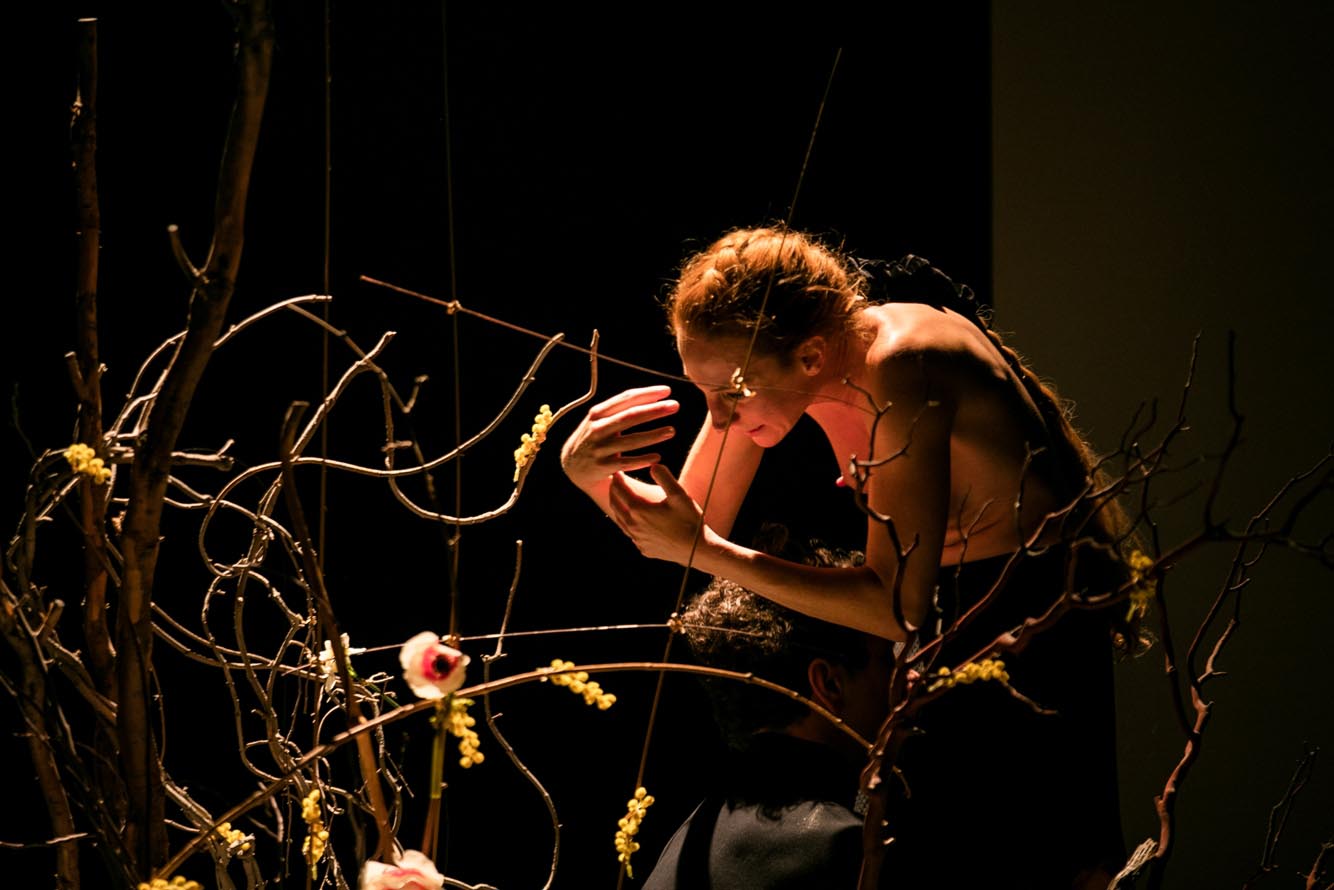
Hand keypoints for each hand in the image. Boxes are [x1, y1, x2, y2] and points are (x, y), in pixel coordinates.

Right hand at [560, 386, 678, 494]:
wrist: (573, 466)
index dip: (647, 393)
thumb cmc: (595, 437)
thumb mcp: (601, 419)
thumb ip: (621, 408)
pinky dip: (642, 459)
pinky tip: (658, 457)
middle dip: (654, 410)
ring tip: (672, 431)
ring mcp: (599, 448)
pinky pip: (626, 463)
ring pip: (630, 440)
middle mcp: (597, 429)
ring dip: (653, 435)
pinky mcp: (602, 467)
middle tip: (675, 406)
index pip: (625, 399)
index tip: (667, 391)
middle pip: (630, 416)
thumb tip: (654, 395)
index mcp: (598, 413)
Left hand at [607, 464, 714, 565]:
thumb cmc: (690, 520)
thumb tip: (653, 465)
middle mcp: (633, 526)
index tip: (617, 471)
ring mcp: (637, 539)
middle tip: (615, 482)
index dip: (618, 479)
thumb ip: (664, 477)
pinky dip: (626, 523)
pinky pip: (629, 534)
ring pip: (619, 520)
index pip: (620, 490)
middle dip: (613, 492)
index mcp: (638, 510)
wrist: (697, 550)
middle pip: (615, 504)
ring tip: (620, 499)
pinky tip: (633, 520)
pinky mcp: (643, 548)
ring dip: (617, 507)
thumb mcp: (679, 495)